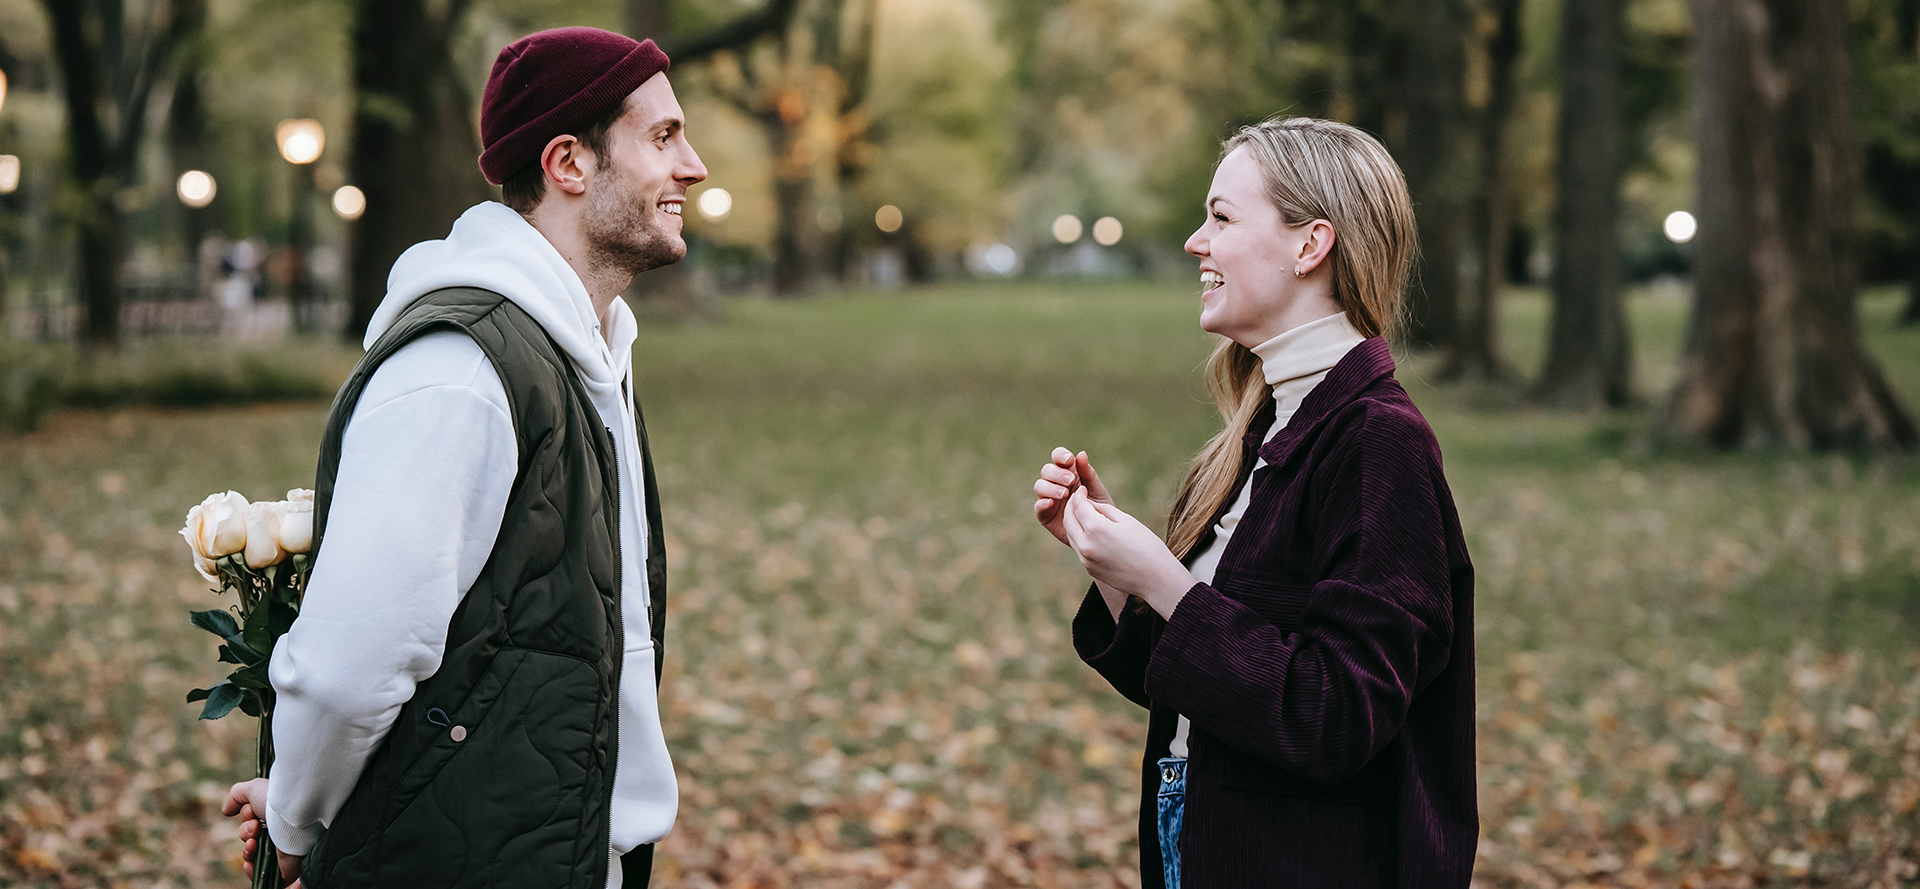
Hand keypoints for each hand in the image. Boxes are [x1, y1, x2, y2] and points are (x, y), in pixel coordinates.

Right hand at [224, 778, 303, 886]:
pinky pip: (260, 873)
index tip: (253, 813)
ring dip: (247, 849)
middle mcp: (278, 831)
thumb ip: (238, 795)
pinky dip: (250, 869)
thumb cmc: (277, 801)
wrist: (296, 817)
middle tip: (257, 826)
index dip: (246, 817)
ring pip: (252, 855)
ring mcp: (281, 850)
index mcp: (274, 814)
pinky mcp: (283, 868)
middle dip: (246, 832)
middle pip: (249, 838)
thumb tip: (227, 812)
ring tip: (254, 842)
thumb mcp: (254, 789)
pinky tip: (250, 862)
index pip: (252, 821)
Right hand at [1034, 447, 1112, 545]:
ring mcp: (1049, 499)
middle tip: (1071, 481)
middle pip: (1047, 471)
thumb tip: (1081, 454)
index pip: (1058, 457)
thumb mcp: (1097, 489)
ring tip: (1064, 494)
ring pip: (1040, 486)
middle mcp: (1055, 483)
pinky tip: (1051, 503)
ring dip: (1050, 487)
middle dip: (1057, 474)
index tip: (1069, 460)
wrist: (1101, 533)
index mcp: (1068, 472)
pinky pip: (1038, 507)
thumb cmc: (1100, 508)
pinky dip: (1042, 503)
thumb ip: (1088, 473)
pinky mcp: (1045, 515)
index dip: (1060, 455)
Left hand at [1059, 487, 1194, 617]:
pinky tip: (1090, 531)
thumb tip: (1089, 504)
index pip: (1078, 506)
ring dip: (1073, 522)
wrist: (1155, 579)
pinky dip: (1080, 536)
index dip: (1079, 495)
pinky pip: (1079, 548)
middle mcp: (1086, 545)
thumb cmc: (1146, 545)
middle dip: (1071, 507)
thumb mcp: (1126, 520)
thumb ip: (1104, 510)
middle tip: (1078, 499)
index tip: (1082, 489)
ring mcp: (1085, 559)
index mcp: (1096, 529)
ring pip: (1071, 535)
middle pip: (1068, 520)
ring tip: (1082, 513)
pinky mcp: (1089, 569)